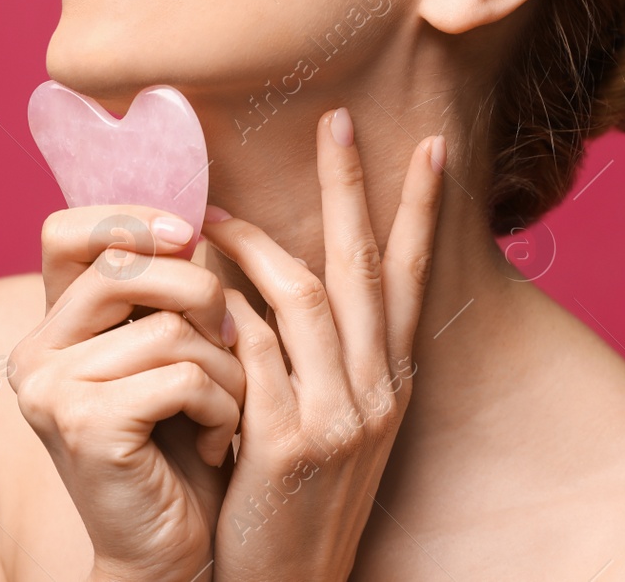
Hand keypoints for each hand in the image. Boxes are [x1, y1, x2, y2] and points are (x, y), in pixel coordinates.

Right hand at [9, 205, 245, 581]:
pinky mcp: (84, 424)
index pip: (66, 233)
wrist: (174, 552)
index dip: (129, 219)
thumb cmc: (184, 446)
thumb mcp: (171, 353)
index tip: (189, 234)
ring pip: (168, 327)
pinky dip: (221, 406)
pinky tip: (217, 441)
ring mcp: (50, 389)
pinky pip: (182, 374)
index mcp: (50, 329)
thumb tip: (194, 220)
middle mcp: (33, 354)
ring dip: (225, 369)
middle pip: (125, 267)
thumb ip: (164, 292)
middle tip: (230, 343)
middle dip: (201, 294)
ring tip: (228, 408)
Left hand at [203, 108, 445, 581]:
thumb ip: (318, 359)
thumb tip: (283, 280)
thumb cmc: (290, 503)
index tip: (426, 147)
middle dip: (349, 190)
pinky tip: (197, 288)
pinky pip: (256, 351)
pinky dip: (226, 313)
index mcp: (392, 384)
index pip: (412, 280)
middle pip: (364, 268)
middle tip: (334, 120)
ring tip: (213, 210)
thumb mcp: (327, 428)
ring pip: (303, 299)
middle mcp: (379, 394)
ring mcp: (342, 418)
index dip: (418, 211)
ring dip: (255, 245)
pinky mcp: (292, 443)